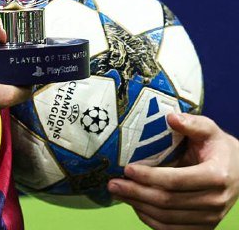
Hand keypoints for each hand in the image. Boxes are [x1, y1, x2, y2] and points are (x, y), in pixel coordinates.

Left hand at [108, 113, 238, 228]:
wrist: (238, 171)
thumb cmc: (217, 146)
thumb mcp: (209, 129)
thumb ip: (192, 123)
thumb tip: (170, 118)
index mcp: (216, 176)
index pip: (176, 181)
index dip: (149, 177)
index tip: (127, 169)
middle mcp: (215, 202)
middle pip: (168, 202)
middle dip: (136, 193)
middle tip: (112, 184)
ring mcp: (210, 219)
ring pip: (168, 219)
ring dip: (139, 207)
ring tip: (118, 193)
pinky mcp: (203, 228)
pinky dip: (150, 220)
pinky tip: (135, 205)